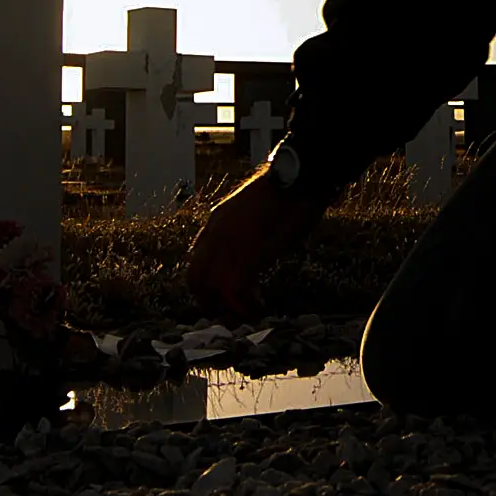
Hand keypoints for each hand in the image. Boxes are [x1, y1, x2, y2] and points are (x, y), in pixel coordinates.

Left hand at [186, 169, 329, 322]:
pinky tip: (259, 307)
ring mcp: (231, 243)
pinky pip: (237, 289)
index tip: (222, 300)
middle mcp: (217, 234)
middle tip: (232, 317)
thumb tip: (254, 256)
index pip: (195, 263)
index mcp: (216, 223)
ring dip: (228, 310)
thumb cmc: (287, 192)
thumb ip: (245, 233)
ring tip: (246, 317)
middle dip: (211, 306)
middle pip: (196, 281)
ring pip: (212, 289)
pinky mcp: (251, 251)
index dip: (205, 288)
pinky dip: (245, 305)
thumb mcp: (254, 211)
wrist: (299, 177)